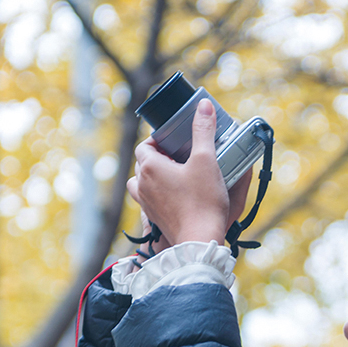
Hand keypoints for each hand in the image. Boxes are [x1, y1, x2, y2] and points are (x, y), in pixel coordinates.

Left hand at [126, 99, 253, 245]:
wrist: (199, 240)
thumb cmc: (202, 201)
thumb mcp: (207, 160)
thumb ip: (204, 131)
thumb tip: (204, 106)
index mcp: (150, 167)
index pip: (144, 146)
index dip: (158, 140)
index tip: (174, 141)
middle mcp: (142, 185)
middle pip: (142, 164)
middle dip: (157, 157)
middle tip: (179, 156)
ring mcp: (146, 204)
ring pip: (140, 184)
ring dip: (153, 177)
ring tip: (174, 176)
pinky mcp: (154, 219)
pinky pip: (149, 201)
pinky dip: (157, 194)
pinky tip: (176, 195)